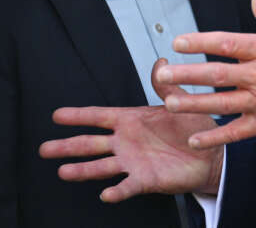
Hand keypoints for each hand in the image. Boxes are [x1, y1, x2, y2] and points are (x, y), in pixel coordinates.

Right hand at [37, 58, 223, 200]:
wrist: (211, 155)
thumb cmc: (193, 128)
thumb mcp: (179, 103)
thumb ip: (165, 86)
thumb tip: (160, 63)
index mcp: (131, 121)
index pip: (99, 117)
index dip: (79, 116)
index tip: (57, 115)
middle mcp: (126, 142)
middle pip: (91, 144)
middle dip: (67, 146)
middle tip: (45, 148)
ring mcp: (133, 162)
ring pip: (101, 166)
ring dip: (82, 170)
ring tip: (63, 171)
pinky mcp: (145, 180)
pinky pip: (127, 186)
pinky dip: (116, 191)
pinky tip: (106, 193)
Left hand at [156, 0, 255, 147]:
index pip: (227, 42)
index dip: (200, 42)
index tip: (178, 42)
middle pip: (218, 74)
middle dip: (187, 74)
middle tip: (163, 73)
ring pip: (222, 103)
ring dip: (194, 103)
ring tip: (170, 101)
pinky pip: (237, 132)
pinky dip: (215, 136)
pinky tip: (195, 138)